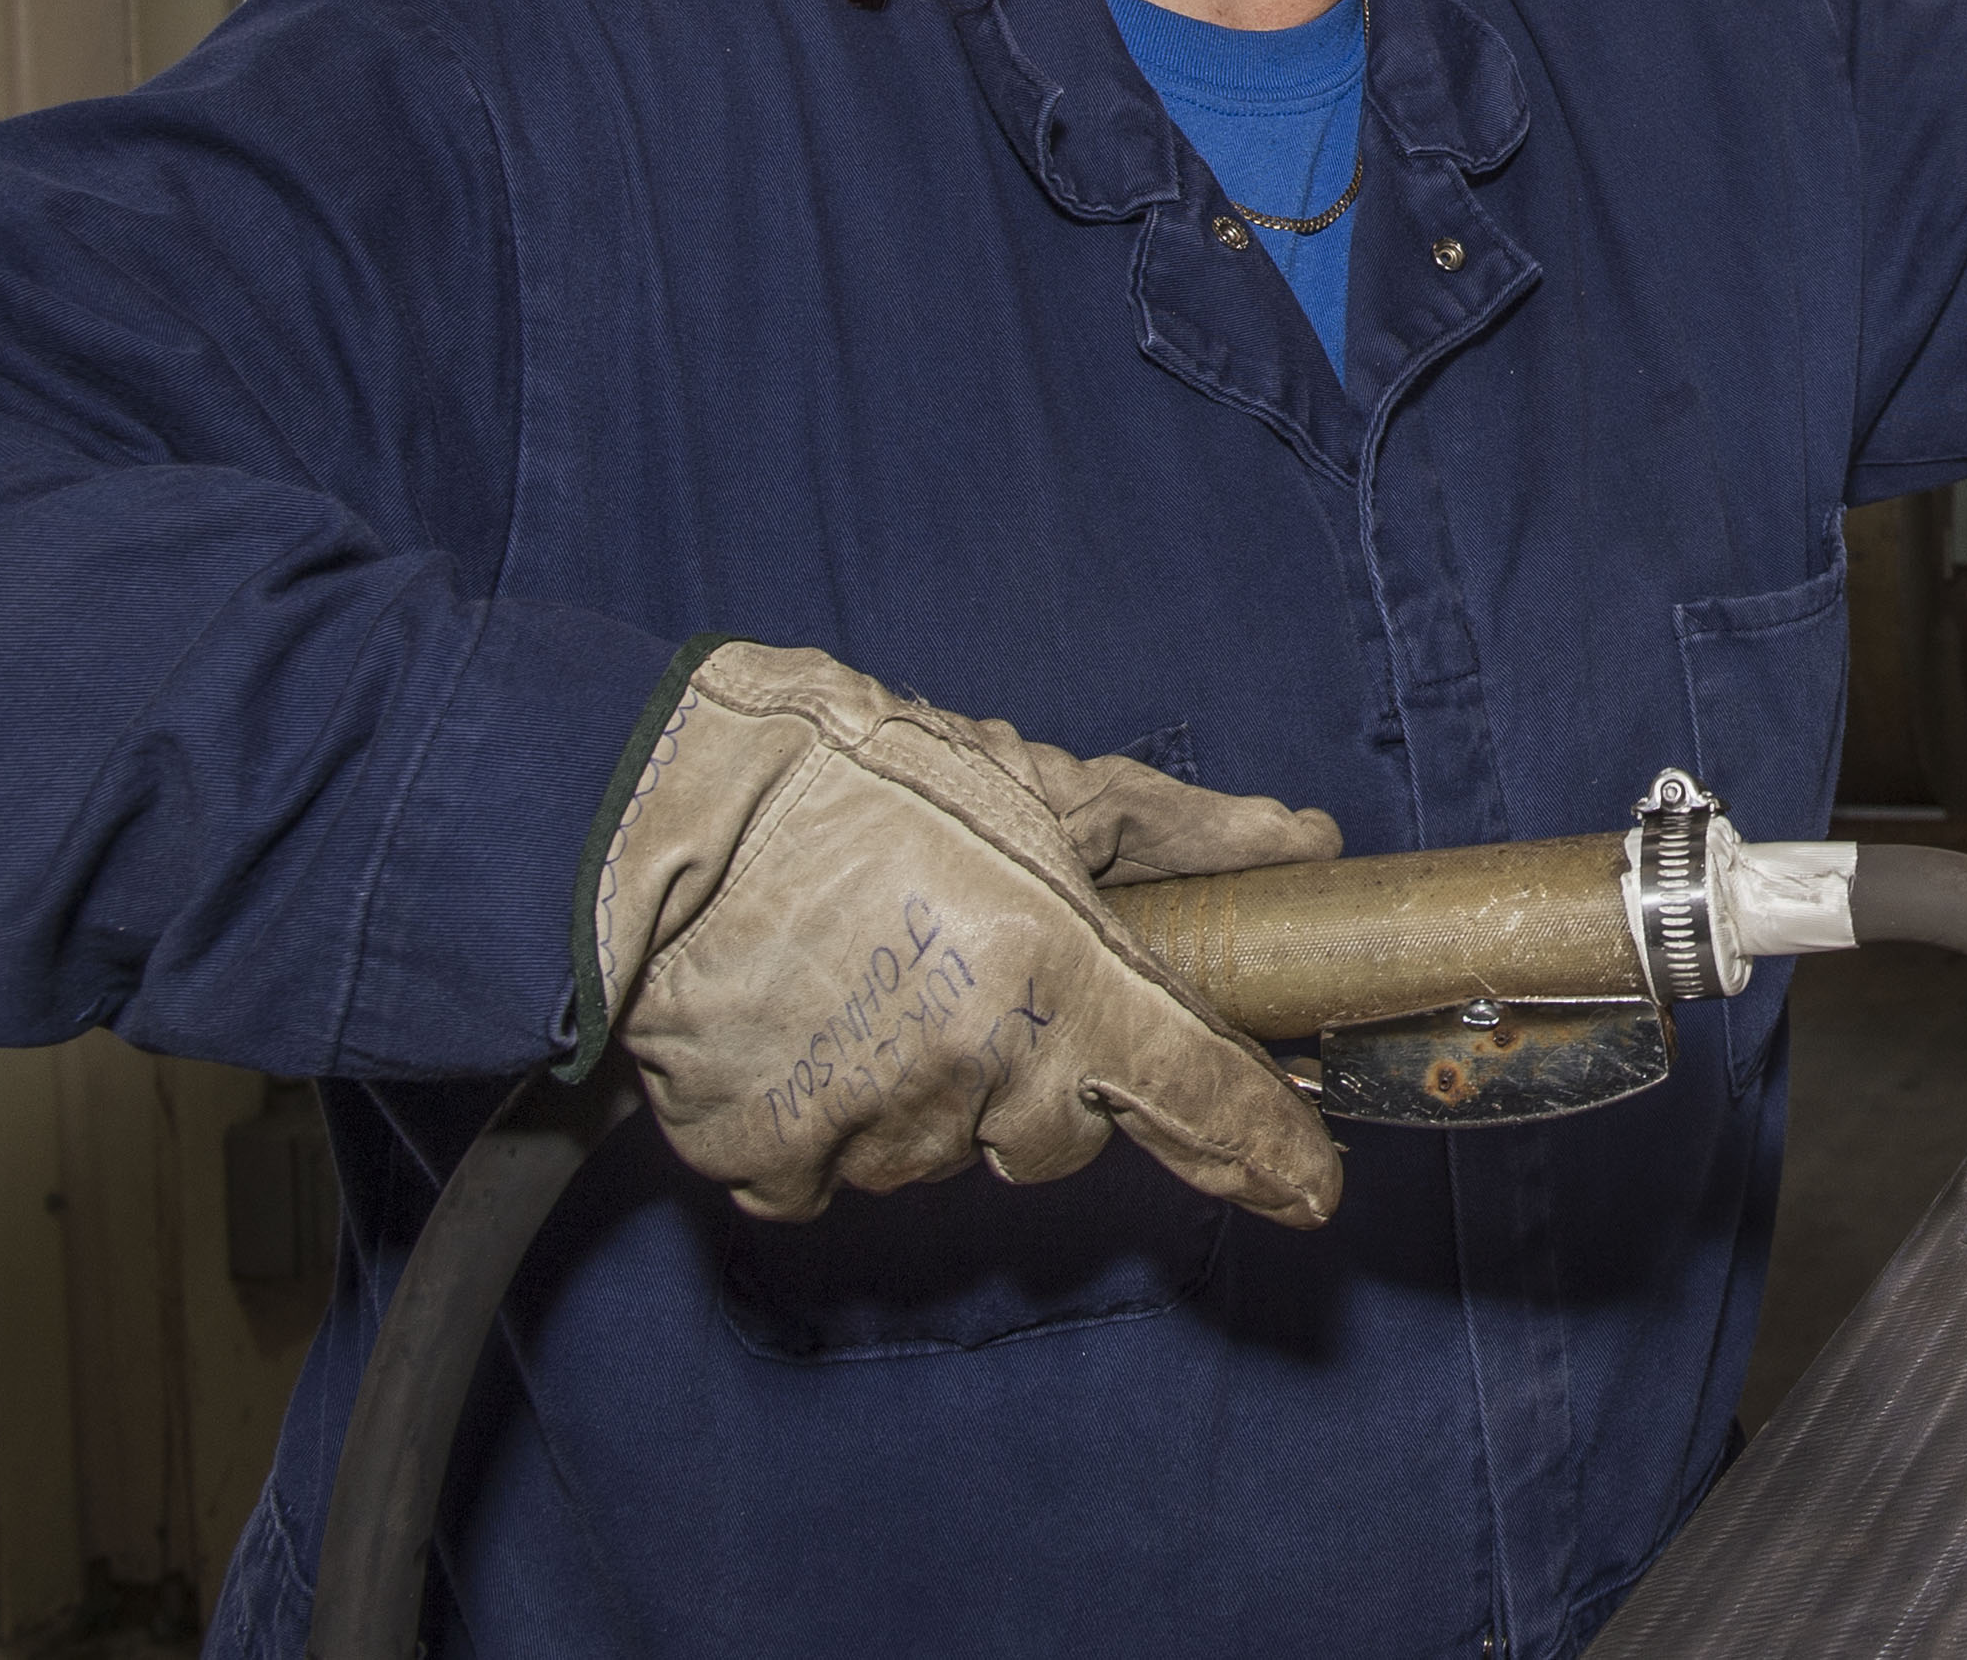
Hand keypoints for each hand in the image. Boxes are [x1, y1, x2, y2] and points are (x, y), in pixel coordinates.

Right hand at [581, 642, 1344, 1225]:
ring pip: (948, 1152)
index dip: (1264, 1147)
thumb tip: (1304, 841)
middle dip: (1048, 1078)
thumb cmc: (856, 780)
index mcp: (1058, 972)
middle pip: (1061, 1134)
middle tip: (987, 983)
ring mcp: (871, 1124)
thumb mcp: (1039, 782)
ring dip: (935, 1094)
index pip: (1197, 1092)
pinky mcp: (770, 1159)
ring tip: (876, 982)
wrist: (657, 812)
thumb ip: (1182, 833)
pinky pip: (834, 1177)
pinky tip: (806, 1032)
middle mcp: (977, 1065)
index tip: (1310, 1187)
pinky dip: (828, 1124)